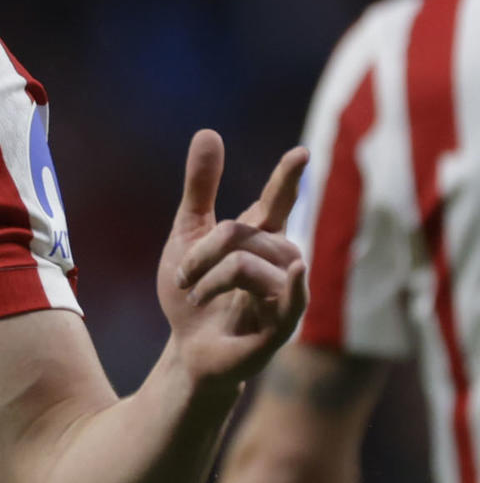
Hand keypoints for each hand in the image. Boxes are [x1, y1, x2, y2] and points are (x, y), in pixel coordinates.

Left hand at [157, 130, 309, 394]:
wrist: (184, 350)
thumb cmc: (192, 295)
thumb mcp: (187, 235)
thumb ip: (200, 189)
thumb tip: (209, 132)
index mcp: (259, 239)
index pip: (277, 202)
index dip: (287, 178)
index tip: (300, 153)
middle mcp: (279, 263)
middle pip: (241, 233)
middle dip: (201, 251)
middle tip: (183, 277)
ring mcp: (284, 294)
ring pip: (248, 263)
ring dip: (207, 277)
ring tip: (196, 295)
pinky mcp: (281, 328)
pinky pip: (290, 299)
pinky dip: (290, 284)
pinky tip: (296, 270)